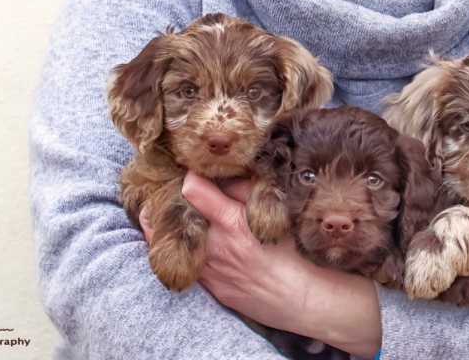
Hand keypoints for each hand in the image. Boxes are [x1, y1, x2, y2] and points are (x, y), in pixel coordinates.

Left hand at [139, 171, 382, 358]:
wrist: (302, 299)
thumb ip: (247, 191)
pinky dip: (181, 250)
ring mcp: (209, 269)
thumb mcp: (275, 213)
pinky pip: (186, 262)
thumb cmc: (295, 252)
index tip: (193, 169)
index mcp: (231, 222)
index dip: (191, 174)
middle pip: (173, 216)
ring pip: (170, 243)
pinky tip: (190, 240)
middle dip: (167, 201)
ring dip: (168, 227)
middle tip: (166, 190)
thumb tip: (228, 173)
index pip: (193, 188)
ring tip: (167, 213)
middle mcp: (214, 246)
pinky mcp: (210, 286)